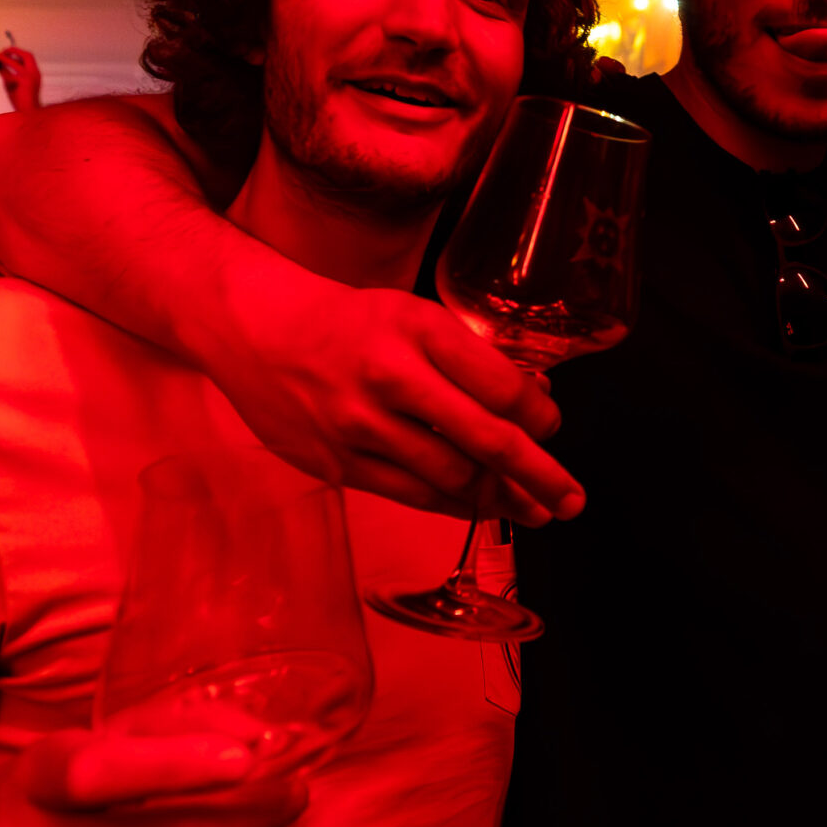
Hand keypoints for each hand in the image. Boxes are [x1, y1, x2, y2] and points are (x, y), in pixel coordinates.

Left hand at [0, 45, 43, 111]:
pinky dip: (1, 71)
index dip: (17, 52)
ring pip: (14, 62)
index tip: (7, 51)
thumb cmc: (22, 101)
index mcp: (35, 73)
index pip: (28, 57)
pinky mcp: (22, 82)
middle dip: (13, 50)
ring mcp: (29, 77)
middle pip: (27, 55)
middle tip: (2, 51)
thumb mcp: (15, 85)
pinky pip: (8, 74)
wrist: (29, 114)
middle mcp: (35, 73)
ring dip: (3, 58)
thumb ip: (8, 74)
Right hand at [211, 280, 582, 526]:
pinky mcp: (338, 463)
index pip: (501, 386)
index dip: (539, 416)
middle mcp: (391, 376)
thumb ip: (470, 358)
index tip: (552, 426)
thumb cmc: (348, 322)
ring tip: (532, 510)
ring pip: (451, 477)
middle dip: (540, 476)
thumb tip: (535, 401)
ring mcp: (360, 425)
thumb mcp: (413, 316)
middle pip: (486, 439)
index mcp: (418, 328)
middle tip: (571, 498)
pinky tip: (478, 507)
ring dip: (501, 500)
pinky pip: (412, 495)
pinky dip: (453, 505)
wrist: (255, 330)